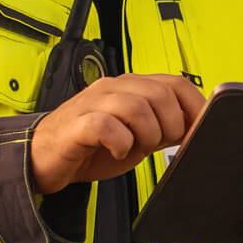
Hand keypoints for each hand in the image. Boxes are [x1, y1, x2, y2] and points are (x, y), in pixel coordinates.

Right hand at [28, 74, 204, 194]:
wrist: (43, 158)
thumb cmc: (92, 147)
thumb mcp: (138, 136)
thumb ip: (164, 127)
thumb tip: (198, 130)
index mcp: (132, 87)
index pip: (176, 83)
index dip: (196, 108)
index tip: (200, 132)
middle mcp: (114, 87)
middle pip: (161, 94)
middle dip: (171, 126)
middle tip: (159, 145)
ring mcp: (93, 103)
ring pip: (137, 107)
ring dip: (147, 134)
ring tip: (136, 148)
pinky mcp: (77, 124)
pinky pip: (107, 126)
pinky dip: (120, 143)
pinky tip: (117, 152)